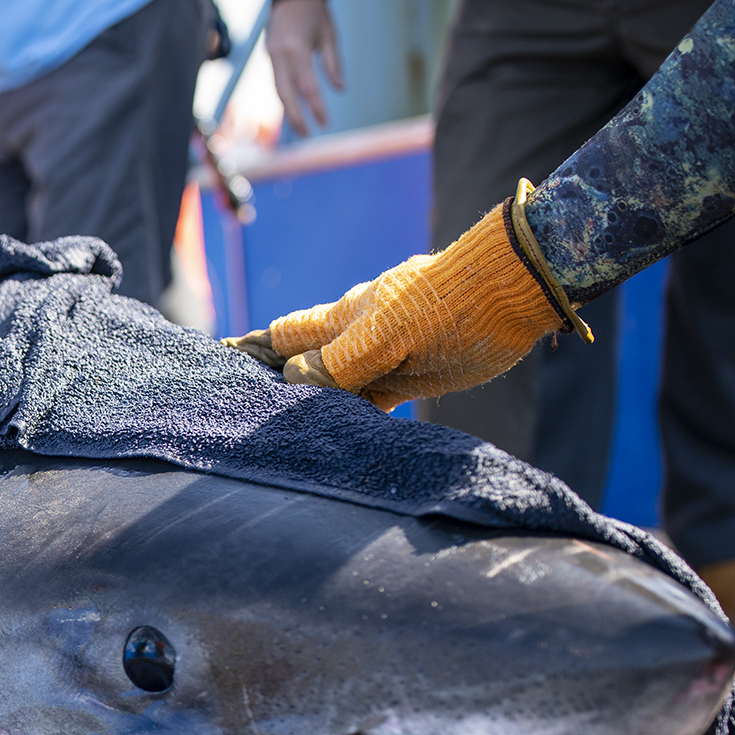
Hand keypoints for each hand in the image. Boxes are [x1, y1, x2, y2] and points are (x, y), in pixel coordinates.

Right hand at [229, 203, 563, 410]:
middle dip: (282, 387)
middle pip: (305, 365)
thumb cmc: (447, 305)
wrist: (511, 294)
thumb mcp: (387, 335)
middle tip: (256, 423)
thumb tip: (295, 380)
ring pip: (337, 388)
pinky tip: (348, 436)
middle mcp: (354, 339)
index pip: (282, 337)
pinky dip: (356, 416)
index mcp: (339, 320)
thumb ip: (340, 360)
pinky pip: (370, 400)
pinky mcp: (409, 378)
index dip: (253, 353)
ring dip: (323, 408)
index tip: (223, 372)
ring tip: (298, 440)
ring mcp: (381, 358)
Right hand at [267, 0, 342, 135]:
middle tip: (307, 134)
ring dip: (288, 110)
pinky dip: (285, 97)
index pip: (307, 86)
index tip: (324, 122)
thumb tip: (340, 89)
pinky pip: (276, 81)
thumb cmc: (315, 12)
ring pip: (278, 90)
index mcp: (296, 50)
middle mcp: (280, 56)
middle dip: (295, 117)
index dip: (315, 106)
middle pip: (285, 94)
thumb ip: (333, 64)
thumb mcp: (329, 35)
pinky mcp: (269, 56)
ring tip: (300, 126)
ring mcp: (271, 56)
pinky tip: (294, 108)